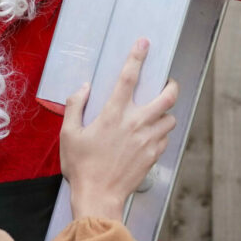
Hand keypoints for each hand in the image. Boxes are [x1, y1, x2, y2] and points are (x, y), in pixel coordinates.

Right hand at [59, 39, 178, 220]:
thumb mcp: (69, 134)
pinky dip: (161, 133)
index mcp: (113, 114)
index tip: (144, 44)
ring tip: (156, 114)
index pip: (129, 77)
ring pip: (170, 118)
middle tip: (167, 83)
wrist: (99, 196)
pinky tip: (150, 135)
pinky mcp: (153, 155)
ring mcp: (148, 140)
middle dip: (171, 85)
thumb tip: (84, 88)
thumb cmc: (81, 166)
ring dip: (165, 113)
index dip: (137, 57)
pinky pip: (165, 138)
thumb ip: (75, 106)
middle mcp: (136, 123)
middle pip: (168, 96)